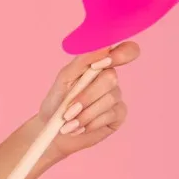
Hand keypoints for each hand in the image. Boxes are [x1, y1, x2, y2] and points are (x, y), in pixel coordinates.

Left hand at [35, 40, 139, 161]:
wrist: (52, 132)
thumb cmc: (57, 103)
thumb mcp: (65, 79)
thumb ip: (83, 60)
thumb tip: (103, 45)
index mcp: (99, 64)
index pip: (125, 51)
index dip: (122, 54)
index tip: (105, 62)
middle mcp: (110, 79)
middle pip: (111, 78)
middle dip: (86, 96)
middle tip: (68, 110)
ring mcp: (116, 97)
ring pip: (109, 99)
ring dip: (85, 113)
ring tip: (69, 123)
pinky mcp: (118, 115)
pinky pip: (110, 115)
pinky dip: (91, 123)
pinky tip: (79, 128)